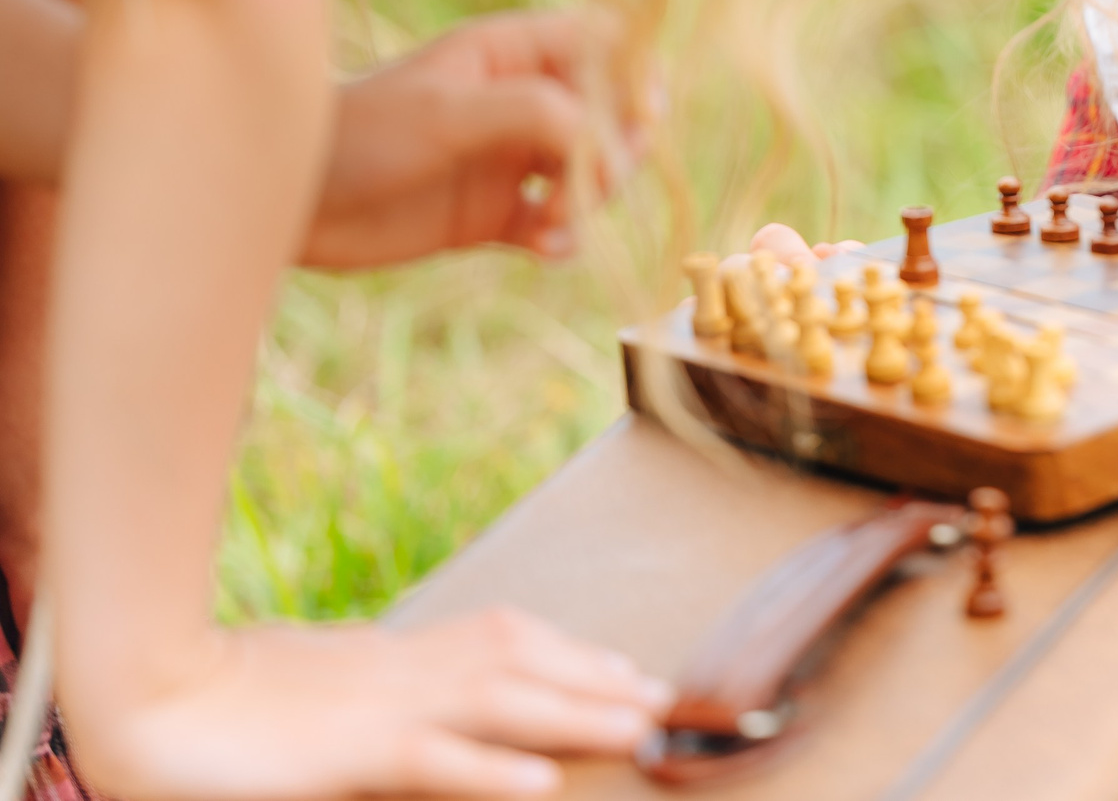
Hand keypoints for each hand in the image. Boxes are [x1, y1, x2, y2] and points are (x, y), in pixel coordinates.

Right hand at [69, 610, 673, 798]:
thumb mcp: (316, 691)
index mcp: (391, 656)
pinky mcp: (347, 752)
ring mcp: (377, 708)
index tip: (622, 665)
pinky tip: (540, 785)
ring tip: (638, 728)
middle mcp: (399, 670)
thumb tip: (413, 710)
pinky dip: (488, 770)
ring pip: (499, 702)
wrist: (145, 686)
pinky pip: (431, 760)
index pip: (499, 640)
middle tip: (664, 698)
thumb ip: (372, 694)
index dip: (567, 651)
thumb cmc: (221, 697)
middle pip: (519, 664)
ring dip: (575, 714)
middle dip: (597, 679)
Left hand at [301, 11, 647, 271]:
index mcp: (510, 53)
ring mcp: (509, 159)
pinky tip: (546, 251)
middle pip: (610, 114)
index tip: (641, 115)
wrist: (291, 205)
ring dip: (589, 199)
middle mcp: (519, 101)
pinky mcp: (493, 214)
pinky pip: (556, 224)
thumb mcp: (448, 113)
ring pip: (590, 171)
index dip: (635, 72)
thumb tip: (605, 135)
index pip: (603, 42)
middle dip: (616, 149)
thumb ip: (533, 113)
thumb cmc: (359, 135)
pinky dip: (564, 239)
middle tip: (591, 182)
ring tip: (555, 223)